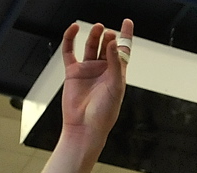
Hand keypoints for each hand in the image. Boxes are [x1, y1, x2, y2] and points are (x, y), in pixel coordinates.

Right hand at [61, 19, 131, 145]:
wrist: (85, 127)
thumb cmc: (104, 113)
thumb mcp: (115, 87)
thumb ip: (115, 64)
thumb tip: (113, 42)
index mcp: (117, 75)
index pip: (123, 51)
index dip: (125, 36)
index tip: (127, 22)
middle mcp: (103, 71)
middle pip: (106, 46)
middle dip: (108, 37)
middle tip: (109, 32)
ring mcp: (88, 70)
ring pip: (90, 46)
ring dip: (94, 36)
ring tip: (98, 28)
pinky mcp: (73, 72)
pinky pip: (70, 51)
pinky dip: (70, 39)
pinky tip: (73, 29)